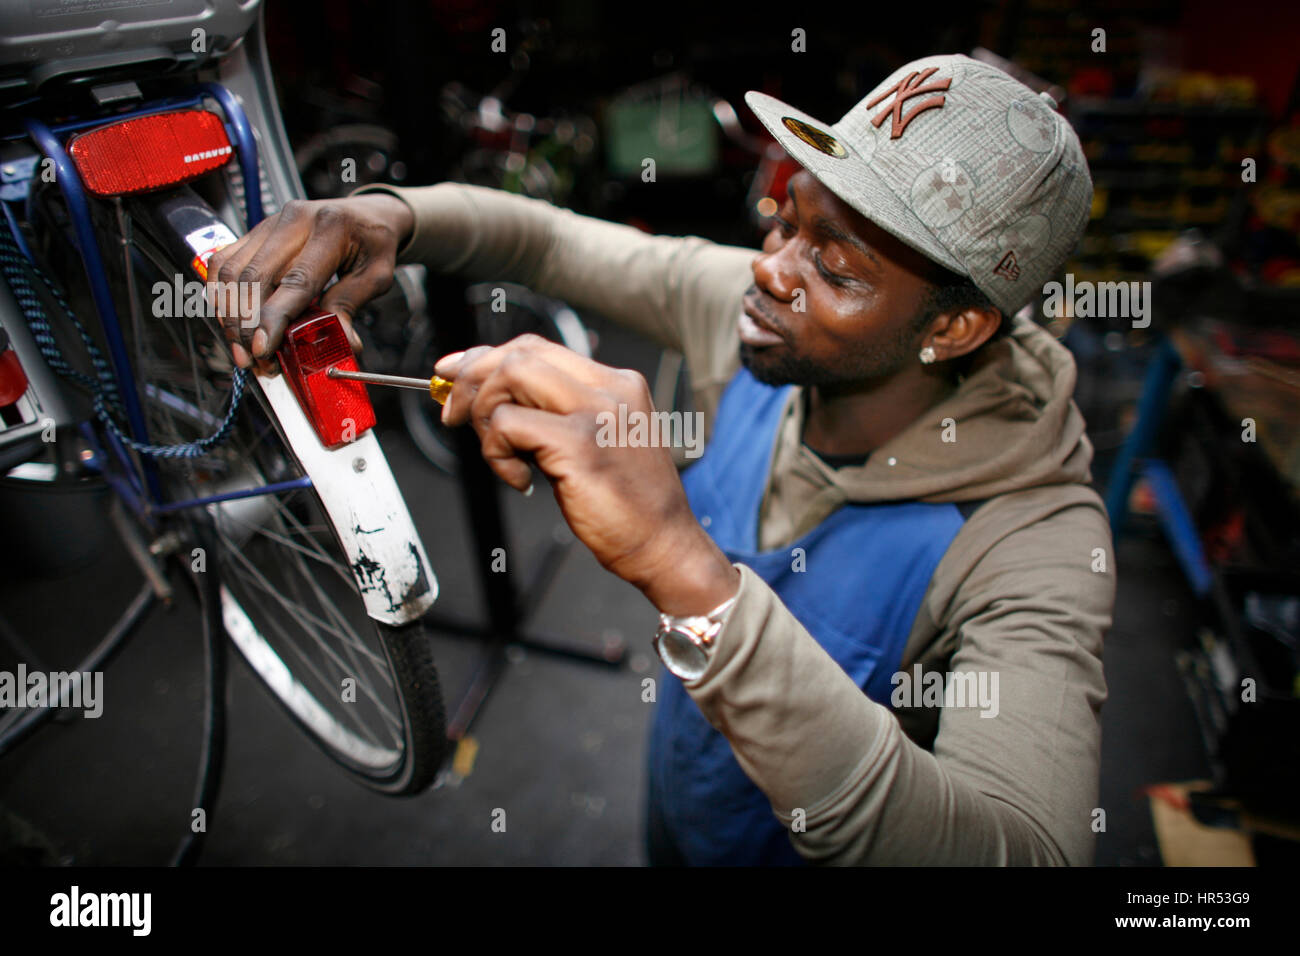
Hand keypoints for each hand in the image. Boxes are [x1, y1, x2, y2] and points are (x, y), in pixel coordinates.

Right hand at [206, 193, 414, 368]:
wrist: (365, 214)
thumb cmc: (372, 244)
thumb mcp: (376, 276)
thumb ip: (351, 306)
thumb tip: (340, 344)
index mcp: (331, 228)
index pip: (296, 280)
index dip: (274, 317)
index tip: (263, 348)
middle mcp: (295, 219)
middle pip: (256, 277)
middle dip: (248, 325)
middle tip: (254, 359)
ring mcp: (270, 222)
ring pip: (233, 271)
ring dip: (231, 316)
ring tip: (243, 349)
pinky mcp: (255, 230)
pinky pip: (224, 262)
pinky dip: (221, 295)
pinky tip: (230, 320)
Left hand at [436, 335, 739, 616]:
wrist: (665, 546)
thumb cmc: (631, 506)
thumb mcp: (599, 443)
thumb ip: (557, 416)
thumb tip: (494, 400)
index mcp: (616, 383)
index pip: (538, 348)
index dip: (486, 357)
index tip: (453, 373)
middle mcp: (609, 388)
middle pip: (519, 352)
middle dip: (472, 379)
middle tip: (455, 415)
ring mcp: (596, 412)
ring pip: (511, 376)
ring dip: (483, 413)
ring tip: (497, 453)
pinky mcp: (579, 444)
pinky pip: (509, 424)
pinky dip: (497, 452)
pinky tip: (519, 480)